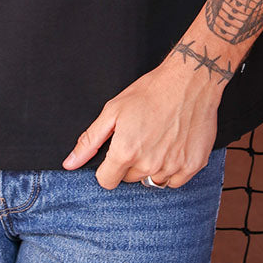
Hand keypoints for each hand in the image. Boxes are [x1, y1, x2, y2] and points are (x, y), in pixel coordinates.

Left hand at [61, 58, 220, 189]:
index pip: (107, 181)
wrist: (189, 81)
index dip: (108, 168)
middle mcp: (149, 164)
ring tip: (158, 139)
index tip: (116, 153)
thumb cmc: (149, 92)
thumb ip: (89, 140)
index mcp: (125, 152)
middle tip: (140, 137)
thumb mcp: (113, 110)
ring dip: (152, 166)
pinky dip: (173, 168)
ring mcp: (173, 167)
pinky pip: (175, 181)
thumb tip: (70, 163)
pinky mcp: (192, 165)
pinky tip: (173, 146)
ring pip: (153, 181)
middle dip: (130, 163)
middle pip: (130, 179)